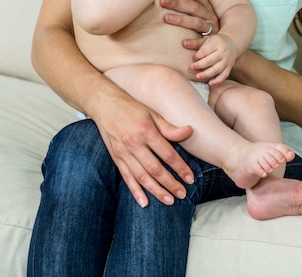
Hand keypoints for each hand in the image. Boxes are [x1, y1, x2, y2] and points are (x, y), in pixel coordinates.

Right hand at [95, 92, 194, 206]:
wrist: (105, 104)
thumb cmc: (132, 107)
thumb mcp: (152, 113)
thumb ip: (169, 127)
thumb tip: (189, 131)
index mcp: (146, 131)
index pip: (167, 154)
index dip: (180, 167)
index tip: (190, 178)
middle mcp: (134, 144)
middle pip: (155, 169)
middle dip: (170, 183)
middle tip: (182, 194)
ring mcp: (123, 153)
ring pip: (142, 177)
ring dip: (156, 191)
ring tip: (169, 200)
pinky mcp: (116, 158)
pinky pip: (126, 177)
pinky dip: (135, 191)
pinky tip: (144, 202)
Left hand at [160, 0, 219, 46]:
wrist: (221, 45)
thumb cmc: (203, 27)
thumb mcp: (200, 14)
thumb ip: (188, 5)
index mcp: (207, 7)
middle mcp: (210, 16)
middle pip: (194, 7)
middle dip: (178, 3)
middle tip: (162, 0)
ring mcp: (211, 29)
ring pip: (197, 23)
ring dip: (181, 20)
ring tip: (165, 18)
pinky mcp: (211, 43)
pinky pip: (203, 43)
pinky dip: (194, 43)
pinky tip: (184, 43)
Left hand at [191, 33, 236, 84]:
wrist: (232, 43)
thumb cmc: (215, 42)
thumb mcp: (206, 40)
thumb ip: (194, 43)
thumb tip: (183, 43)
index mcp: (216, 43)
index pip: (206, 51)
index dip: (198, 55)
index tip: (193, 58)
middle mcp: (223, 52)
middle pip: (210, 60)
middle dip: (200, 65)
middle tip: (192, 67)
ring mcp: (227, 60)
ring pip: (217, 69)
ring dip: (207, 74)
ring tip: (198, 76)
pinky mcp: (229, 67)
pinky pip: (224, 75)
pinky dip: (217, 80)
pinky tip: (210, 83)